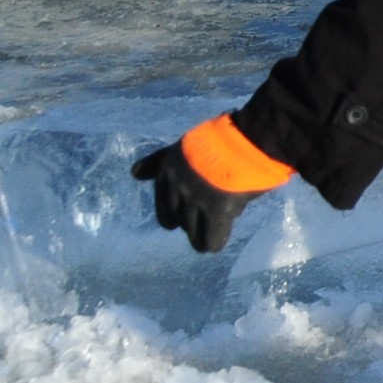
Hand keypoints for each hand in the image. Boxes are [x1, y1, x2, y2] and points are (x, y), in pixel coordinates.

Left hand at [132, 142, 259, 254]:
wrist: (248, 138)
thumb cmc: (222, 137)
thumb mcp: (184, 144)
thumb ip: (161, 159)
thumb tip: (134, 173)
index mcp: (168, 168)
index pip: (163, 200)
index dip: (170, 211)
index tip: (173, 222)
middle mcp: (178, 187)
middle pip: (177, 216)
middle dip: (186, 223)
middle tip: (198, 225)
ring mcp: (197, 199)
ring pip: (192, 229)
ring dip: (199, 235)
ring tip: (205, 241)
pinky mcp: (217, 211)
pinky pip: (211, 236)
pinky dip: (213, 242)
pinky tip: (214, 246)